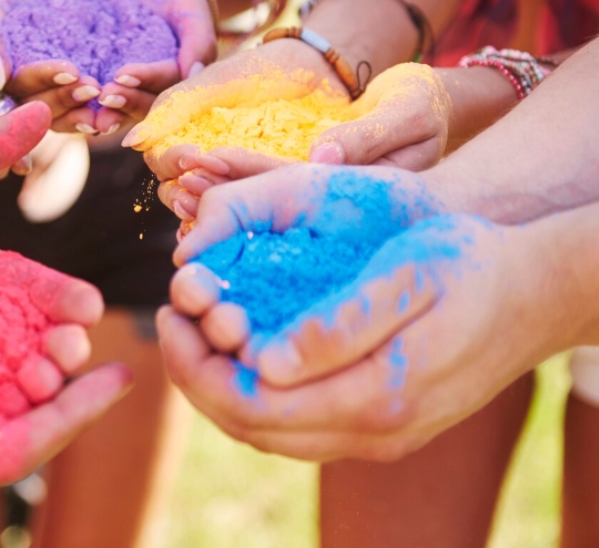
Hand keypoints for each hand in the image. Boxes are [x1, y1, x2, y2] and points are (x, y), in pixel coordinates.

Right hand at [0, 0, 102, 131]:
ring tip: (106, 97)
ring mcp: (48, 97)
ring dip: (85, 110)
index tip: (70, 70)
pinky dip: (98, 110)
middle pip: (45, 108)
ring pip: (65, 113)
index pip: (22, 91)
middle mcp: (25, 99)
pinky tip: (116, 109)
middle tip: (93, 86)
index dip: (46, 82)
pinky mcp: (71, 91)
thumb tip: (1, 76)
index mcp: (1, 87)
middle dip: (70, 98)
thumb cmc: (0, 1)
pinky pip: (82, 107)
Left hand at [93, 0, 215, 132]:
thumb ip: (198, 42)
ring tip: (90, 104)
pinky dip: (90, 107)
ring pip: (124, 111)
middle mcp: (159, 93)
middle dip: (124, 102)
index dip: (146, 81)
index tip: (123, 75)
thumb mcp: (191, 11)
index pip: (167, 86)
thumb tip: (194, 73)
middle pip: (145, 106)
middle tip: (103, 95)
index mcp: (183, 81)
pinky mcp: (111, 86)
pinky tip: (74, 103)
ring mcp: (135, 93)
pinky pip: (102, 102)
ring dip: (108, 111)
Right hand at [125, 39, 347, 226]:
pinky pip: (240, 215)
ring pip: (204, 207)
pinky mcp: (262, 193)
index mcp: (187, 134)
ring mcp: (233, 180)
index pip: (161, 161)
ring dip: (204, 210)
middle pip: (176, 190)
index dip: (170, 162)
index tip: (192, 157)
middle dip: (181, 193)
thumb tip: (131, 143)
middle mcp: (205, 162)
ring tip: (216, 209)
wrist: (323, 71)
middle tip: (199, 189)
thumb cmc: (264, 69)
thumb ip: (175, 107)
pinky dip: (234, 222)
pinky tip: (236, 227)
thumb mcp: (217, 83)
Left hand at [154, 62, 452, 230]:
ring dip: (221, 189)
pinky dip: (235, 176)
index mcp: (356, 193)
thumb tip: (322, 157)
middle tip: (175, 186)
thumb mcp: (405, 113)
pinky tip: (203, 175)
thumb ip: (367, 136)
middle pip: (270, 199)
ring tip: (176, 183)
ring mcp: (321, 195)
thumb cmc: (426, 105)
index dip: (247, 181)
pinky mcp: (314, 180)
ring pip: (264, 195)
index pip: (294, 189)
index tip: (204, 171)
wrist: (433, 104)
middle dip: (222, 193)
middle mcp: (333, 202)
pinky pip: (269, 181)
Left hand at [159, 212, 565, 462]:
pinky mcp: (383, 425)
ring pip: (271, 433)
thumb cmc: (469, 267)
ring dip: (222, 386)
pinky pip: (299, 425)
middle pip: (251, 428)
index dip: (196, 366)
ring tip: (197, 331)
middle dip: (197, 376)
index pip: (252, 406)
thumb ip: (340, 324)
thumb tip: (267, 360)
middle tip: (172, 319)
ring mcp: (380, 436)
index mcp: (374, 396)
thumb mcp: (408, 276)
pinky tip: (245, 349)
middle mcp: (373, 432)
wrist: (532, 295)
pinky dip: (258, 392)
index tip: (170, 312)